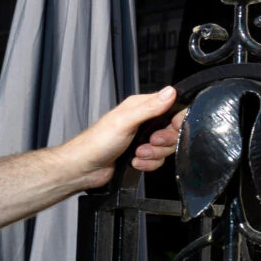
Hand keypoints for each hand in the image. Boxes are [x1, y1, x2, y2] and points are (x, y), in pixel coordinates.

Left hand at [61, 86, 184, 190]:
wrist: (84, 168)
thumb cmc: (96, 142)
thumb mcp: (125, 121)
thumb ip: (149, 107)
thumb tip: (170, 92)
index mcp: (140, 107)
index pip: (172, 108)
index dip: (176, 120)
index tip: (171, 127)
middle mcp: (143, 122)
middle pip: (172, 131)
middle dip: (163, 141)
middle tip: (150, 141)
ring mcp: (143, 139)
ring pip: (166, 148)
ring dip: (153, 154)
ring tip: (137, 153)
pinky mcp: (141, 155)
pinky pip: (158, 161)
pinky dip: (148, 164)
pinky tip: (134, 162)